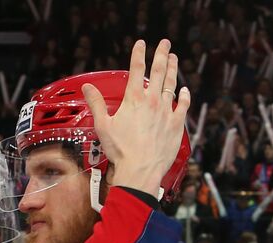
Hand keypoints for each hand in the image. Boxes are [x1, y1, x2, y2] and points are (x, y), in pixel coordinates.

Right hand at [84, 38, 190, 196]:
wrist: (140, 170)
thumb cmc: (121, 151)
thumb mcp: (103, 125)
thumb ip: (96, 103)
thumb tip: (87, 87)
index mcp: (134, 99)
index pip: (136, 68)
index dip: (139, 53)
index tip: (141, 43)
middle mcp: (152, 101)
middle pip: (158, 71)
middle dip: (162, 54)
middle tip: (165, 43)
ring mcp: (166, 112)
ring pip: (172, 85)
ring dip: (173, 70)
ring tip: (175, 59)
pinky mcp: (177, 125)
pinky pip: (183, 106)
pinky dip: (184, 96)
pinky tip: (184, 90)